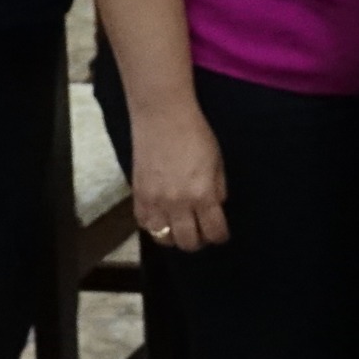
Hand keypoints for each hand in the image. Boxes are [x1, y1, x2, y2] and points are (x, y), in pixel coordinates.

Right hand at [128, 101, 231, 250]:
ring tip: (181, 227)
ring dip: (175, 237)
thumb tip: (217, 208)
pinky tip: (162, 218)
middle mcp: (178, 203)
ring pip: (164, 239)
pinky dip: (155, 226)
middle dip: (199, 241)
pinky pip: (145, 225)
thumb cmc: (195, 134)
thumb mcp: (217, 161)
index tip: (221, 234)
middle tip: (201, 232)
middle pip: (188, 242)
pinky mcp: (138, 195)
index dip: (220, 236)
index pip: (214, 231)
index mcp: (203, 194)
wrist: (163, 116)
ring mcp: (155, 201)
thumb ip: (218, 189)